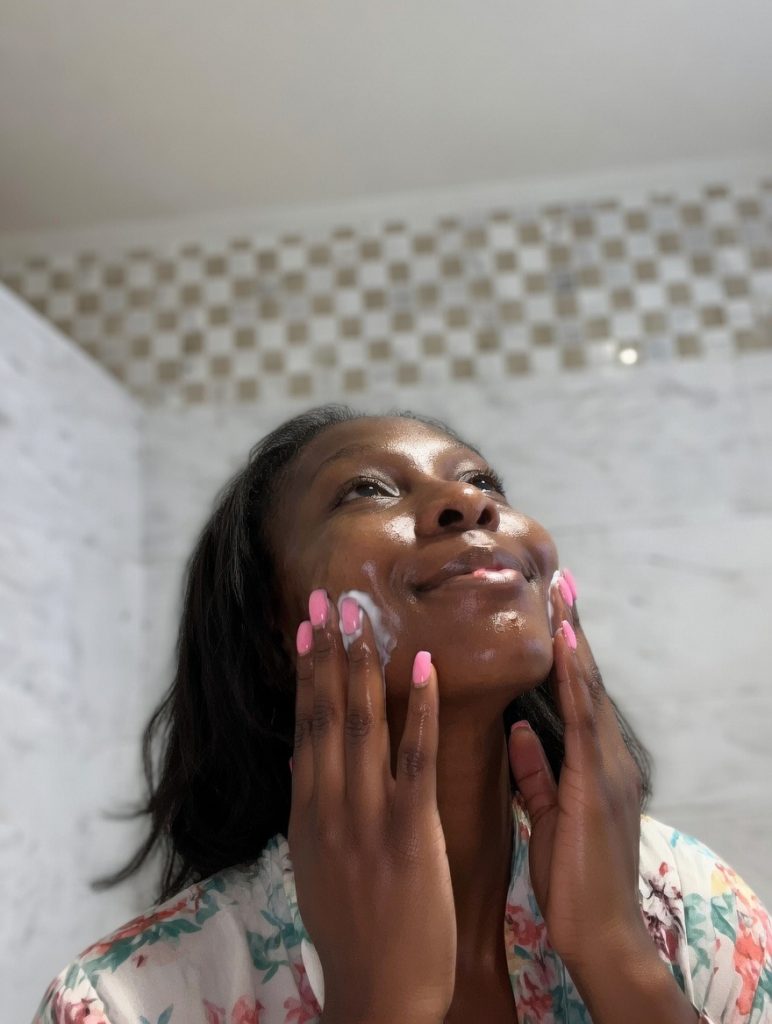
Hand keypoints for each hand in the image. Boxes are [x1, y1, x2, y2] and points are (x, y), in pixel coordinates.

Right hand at [289, 590, 455, 1023]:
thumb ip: (310, 814)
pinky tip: (426, 668)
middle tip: (329, 600)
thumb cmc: (353, 934)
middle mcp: (329, 806)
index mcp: (306, 814)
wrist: (379, 994)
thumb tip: (301, 766)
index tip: (307, 630)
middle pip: (326, 714)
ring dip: (363, 666)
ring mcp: (367, 816)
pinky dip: (419, 708)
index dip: (307, 675)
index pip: (304, 729)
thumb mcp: (314, 869)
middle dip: (328, 653)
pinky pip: (415, 757)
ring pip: (362, 725)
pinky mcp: (410, 831)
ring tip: (364, 618)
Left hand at [507, 569, 646, 973]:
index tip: (549, 607)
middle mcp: (604, 757)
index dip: (563, 650)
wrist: (601, 936)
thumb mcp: (548, 815)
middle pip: (584, 681)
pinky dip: (574, 678)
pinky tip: (563, 642)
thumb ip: (537, 771)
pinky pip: (582, 719)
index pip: (573, 695)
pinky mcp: (596, 783)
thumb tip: (520, 729)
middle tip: (559, 577)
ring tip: (561, 591)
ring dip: (572, 638)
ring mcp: (605, 767)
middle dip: (571, 629)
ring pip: (587, 689)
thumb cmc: (574, 880)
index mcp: (589, 766)